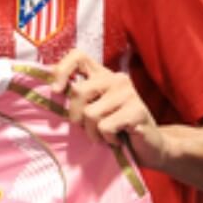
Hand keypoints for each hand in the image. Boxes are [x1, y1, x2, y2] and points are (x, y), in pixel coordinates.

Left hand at [50, 48, 169, 168]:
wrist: (149, 146)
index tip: (56, 91)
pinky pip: (105, 126)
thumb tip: (53, 90)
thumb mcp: (94, 111)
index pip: (77, 56)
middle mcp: (115, 79)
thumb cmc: (116, 129)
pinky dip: (107, 139)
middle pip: (78, 91)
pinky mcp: (137, 110)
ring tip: (107, 136)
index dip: (62, 70)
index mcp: (103, 75)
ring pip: (90, 113)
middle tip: (89, 129)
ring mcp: (128, 92)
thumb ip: (79, 99)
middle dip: (76, 117)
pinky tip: (118, 139)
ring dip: (93, 133)